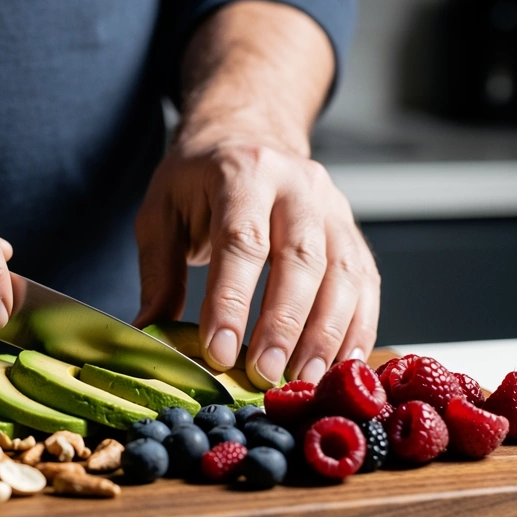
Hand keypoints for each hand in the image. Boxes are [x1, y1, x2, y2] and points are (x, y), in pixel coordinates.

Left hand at [134, 128, 379, 387]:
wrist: (247, 135)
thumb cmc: (198, 181)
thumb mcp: (161, 214)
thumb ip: (159, 274)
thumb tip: (150, 336)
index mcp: (243, 172)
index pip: (242, 240)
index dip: (232, 300)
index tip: (220, 350)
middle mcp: (298, 186)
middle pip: (301, 260)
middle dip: (284, 325)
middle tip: (264, 374)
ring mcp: (334, 208)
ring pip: (343, 275)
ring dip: (325, 336)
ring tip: (302, 381)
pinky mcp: (353, 233)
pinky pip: (366, 285)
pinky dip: (357, 330)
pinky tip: (338, 365)